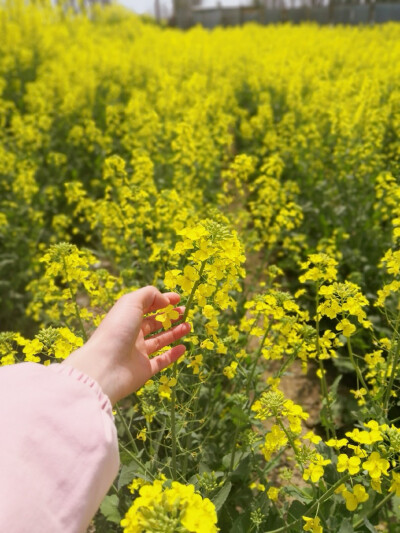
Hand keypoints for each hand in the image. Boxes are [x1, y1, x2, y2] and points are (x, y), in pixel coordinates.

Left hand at [62, 287, 189, 404]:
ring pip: (160, 341)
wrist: (106, 366)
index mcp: (126, 317)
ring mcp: (138, 353)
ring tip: (188, 326)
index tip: (178, 299)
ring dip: (174, 333)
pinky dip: (173, 354)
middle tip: (185, 312)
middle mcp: (132, 334)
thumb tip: (165, 301)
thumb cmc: (117, 329)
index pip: (147, 306)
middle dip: (169, 316)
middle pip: (154, 323)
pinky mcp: (144, 370)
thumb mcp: (131, 302)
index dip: (162, 301)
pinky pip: (162, 361)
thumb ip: (150, 295)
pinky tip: (183, 347)